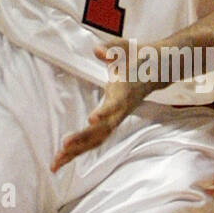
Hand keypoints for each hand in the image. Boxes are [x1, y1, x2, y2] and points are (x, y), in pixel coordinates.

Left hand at [50, 41, 151, 170]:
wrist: (157, 70)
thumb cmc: (138, 58)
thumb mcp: (127, 48)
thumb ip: (112, 49)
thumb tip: (98, 51)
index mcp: (125, 92)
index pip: (115, 105)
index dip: (105, 112)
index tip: (92, 119)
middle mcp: (121, 110)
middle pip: (102, 130)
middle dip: (83, 140)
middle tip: (63, 147)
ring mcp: (116, 118)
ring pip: (97, 140)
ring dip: (76, 152)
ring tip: (56, 164)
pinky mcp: (111, 123)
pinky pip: (95, 140)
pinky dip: (79, 150)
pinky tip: (63, 158)